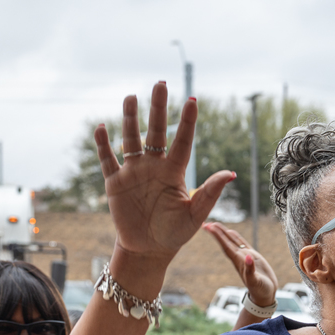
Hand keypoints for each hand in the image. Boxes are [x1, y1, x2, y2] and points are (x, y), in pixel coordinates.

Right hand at [94, 83, 235, 267]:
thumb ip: (210, 193)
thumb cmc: (175, 233)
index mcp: (174, 171)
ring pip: (131, 139)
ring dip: (130, 118)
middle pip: (156, 131)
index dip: (187, 121)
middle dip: (158, 108)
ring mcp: (133, 172)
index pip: (182, 141)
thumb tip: (232, 173)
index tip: (192, 100)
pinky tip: (103, 127)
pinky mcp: (115, 182)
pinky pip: (108, 159)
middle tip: (160, 83)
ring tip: (132, 97)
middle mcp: (154, 166)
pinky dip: (103, 144)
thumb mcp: (196, 215)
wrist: (148, 250)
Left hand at [204, 222, 278, 306]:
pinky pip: (242, 243)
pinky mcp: (253, 257)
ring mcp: (245, 257)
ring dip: (224, 233)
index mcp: (238, 262)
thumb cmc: (260, 290)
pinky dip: (236, 237)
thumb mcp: (255, 282)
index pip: (226, 246)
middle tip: (206, 223)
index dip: (218, 236)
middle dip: (217, 233)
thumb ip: (251, 270)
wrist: (265, 294)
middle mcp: (239, 258)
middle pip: (226, 242)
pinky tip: (230, 232)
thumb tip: (248, 257)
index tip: (209, 227)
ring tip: (215, 225)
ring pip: (232, 241)